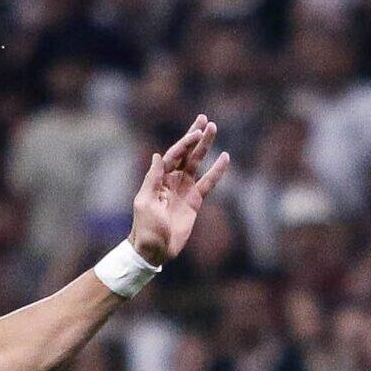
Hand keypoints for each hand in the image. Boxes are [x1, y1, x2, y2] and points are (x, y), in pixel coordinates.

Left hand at [128, 114, 230, 267]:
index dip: (184, 143)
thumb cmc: (145, 228)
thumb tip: (157, 156)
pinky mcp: (194, 202)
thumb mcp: (145, 202)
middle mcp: (172, 180)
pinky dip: (216, 172)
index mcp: (158, 179)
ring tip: (214, 129)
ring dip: (205, 148)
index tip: (197, 132)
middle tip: (205, 120)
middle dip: (195, 137)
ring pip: (197, 164)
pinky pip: (208, 184)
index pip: (173, 155)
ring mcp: (184, 190)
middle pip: (186, 154)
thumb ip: (153, 179)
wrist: (154, 250)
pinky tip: (225, 158)